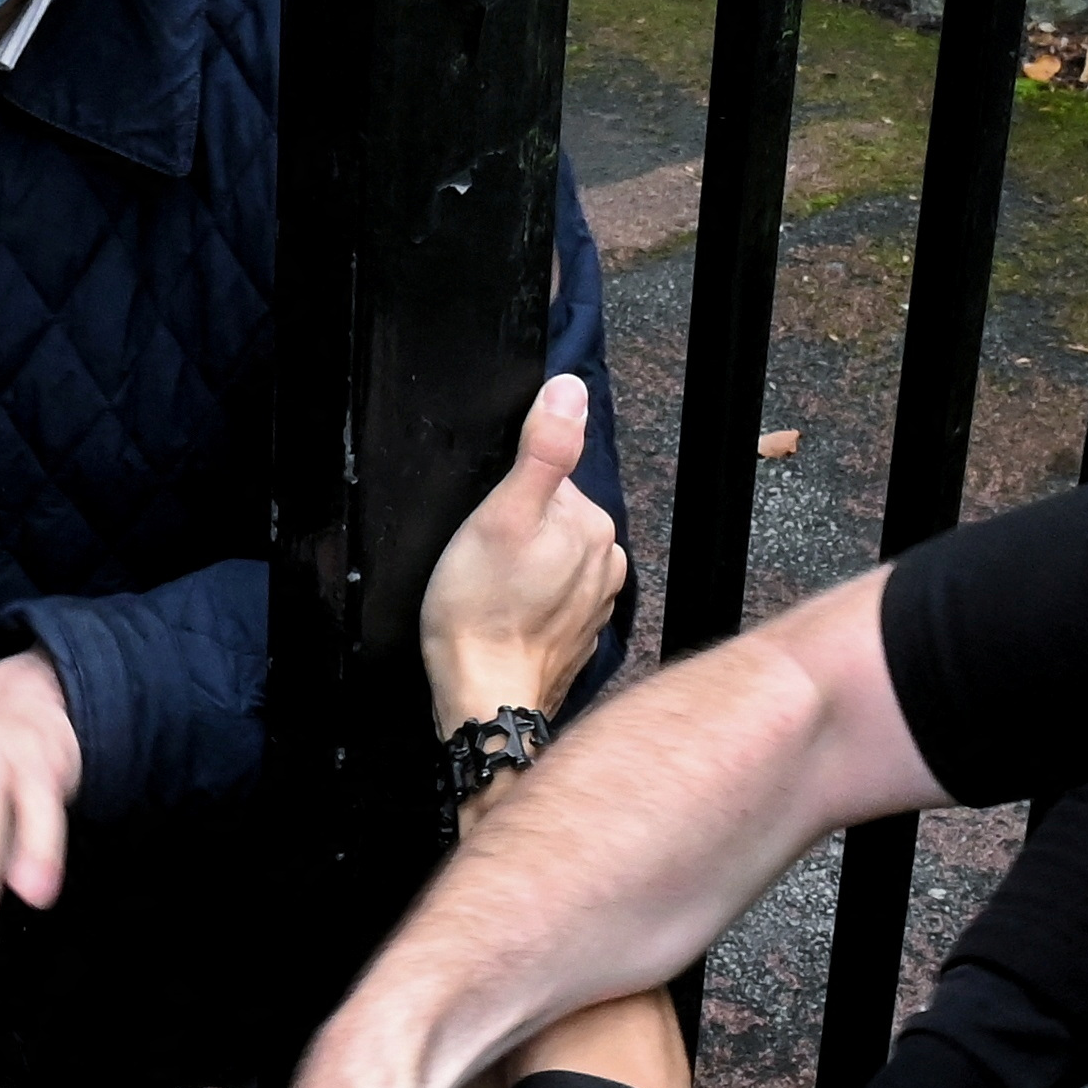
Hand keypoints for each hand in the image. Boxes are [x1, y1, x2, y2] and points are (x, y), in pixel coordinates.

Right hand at [420, 372, 625, 735]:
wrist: (484, 698)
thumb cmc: (481, 611)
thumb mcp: (500, 515)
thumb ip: (542, 449)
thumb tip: (568, 389)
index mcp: (594, 525)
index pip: (549, 481)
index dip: (506, 497)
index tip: (484, 526)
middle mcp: (607, 562)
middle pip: (552, 520)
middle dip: (517, 533)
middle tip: (480, 562)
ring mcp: (596, 603)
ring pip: (551, 561)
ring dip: (523, 569)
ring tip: (489, 591)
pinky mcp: (579, 635)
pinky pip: (552, 600)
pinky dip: (529, 604)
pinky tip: (503, 617)